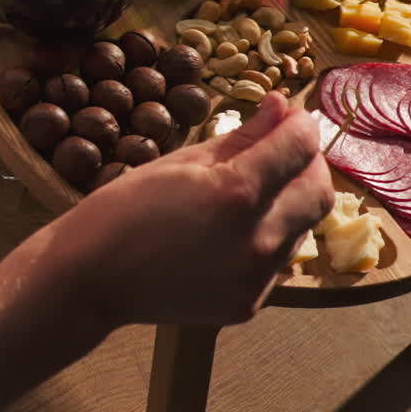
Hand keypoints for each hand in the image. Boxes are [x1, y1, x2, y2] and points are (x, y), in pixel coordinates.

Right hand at [0, 92, 332, 407]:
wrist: (91, 280)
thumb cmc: (125, 208)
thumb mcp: (181, 160)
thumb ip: (242, 136)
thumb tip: (282, 107)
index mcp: (236, 194)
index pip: (300, 147)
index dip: (300, 124)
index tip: (289, 116)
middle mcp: (257, 240)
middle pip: (319, 191)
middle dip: (308, 162)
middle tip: (282, 149)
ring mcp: (255, 279)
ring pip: (303, 228)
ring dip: (290, 201)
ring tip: (252, 191)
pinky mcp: (248, 303)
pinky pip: (278, 262)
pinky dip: (269, 237)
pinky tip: (233, 231)